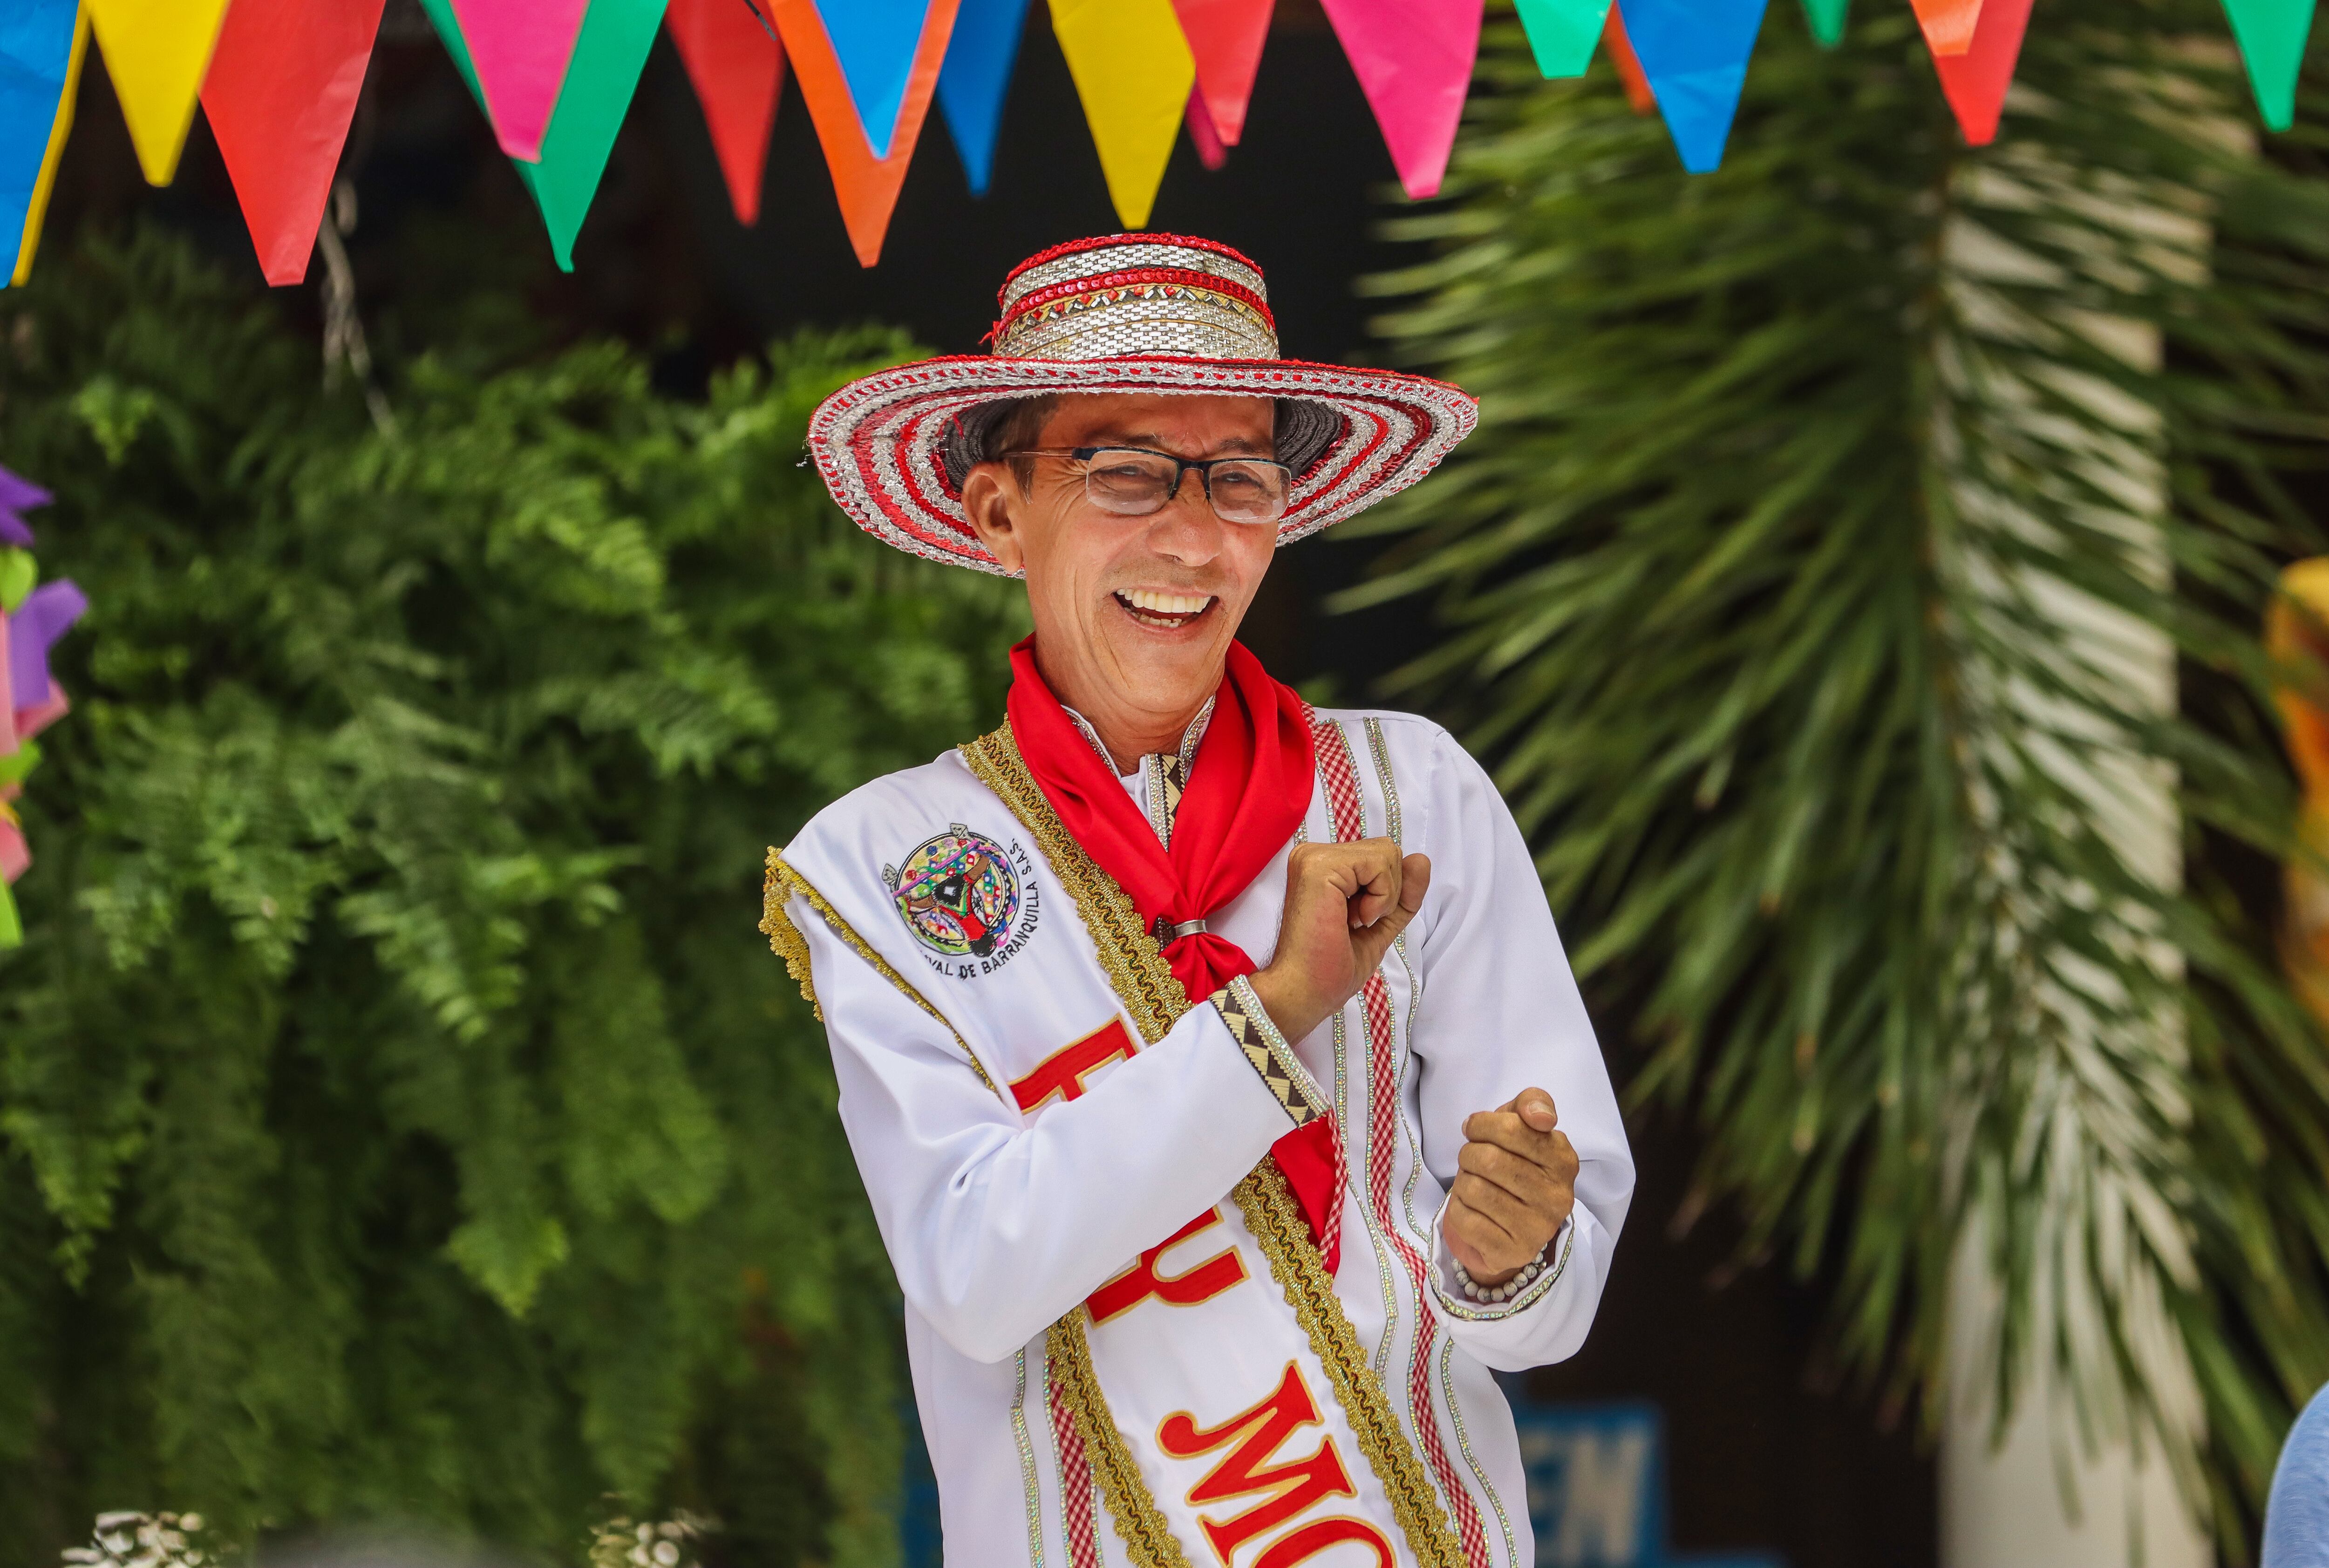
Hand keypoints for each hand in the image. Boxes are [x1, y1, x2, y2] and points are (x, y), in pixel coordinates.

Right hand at [1246, 838, 1429, 1043]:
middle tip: (1355, 923)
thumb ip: (1402, 893)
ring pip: (1387, 853)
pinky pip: (1379, 862)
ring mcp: (1314, 857)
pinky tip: (1355, 919)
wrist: (1305, 992)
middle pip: (1387, 850)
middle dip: (1388, 893)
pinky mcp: (1319, 866)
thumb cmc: (1331, 967)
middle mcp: (1315, 854)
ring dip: (1385, 897)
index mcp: (1324, 867)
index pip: (1381, 857)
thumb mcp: (1381, 924)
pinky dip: (1381, 897)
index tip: (1360, 923)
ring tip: (1353, 922)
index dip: (1388, 892)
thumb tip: (1422, 859)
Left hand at [1445, 1089, 1577, 1287]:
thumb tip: (1540, 1116)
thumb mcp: (1524, 1126)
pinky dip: (1458, 1209)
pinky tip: (1472, 1209)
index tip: (1475, 1130)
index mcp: (1564, 1160)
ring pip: (1473, 1188)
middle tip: (1473, 1160)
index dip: (1481, 1125)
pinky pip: (1464, 1219)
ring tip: (1474, 1184)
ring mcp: (1537, 1228)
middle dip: (1469, 1154)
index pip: (1511, 1128)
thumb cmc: (1515, 1162)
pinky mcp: (1512, 1252)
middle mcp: (1558, 1196)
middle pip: (1487, 1159)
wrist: (1511, 1223)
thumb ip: (1533, 1103)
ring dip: (1463, 1182)